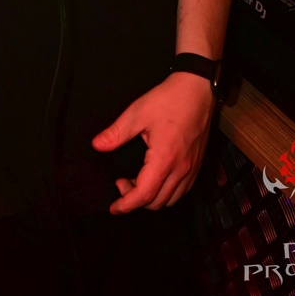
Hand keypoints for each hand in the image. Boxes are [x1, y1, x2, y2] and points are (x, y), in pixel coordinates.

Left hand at [91, 72, 215, 213]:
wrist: (197, 88)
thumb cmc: (170, 99)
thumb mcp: (137, 113)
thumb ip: (116, 132)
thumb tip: (98, 145)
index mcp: (164, 158)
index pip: (144, 194)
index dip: (126, 204)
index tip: (114, 207)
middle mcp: (181, 168)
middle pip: (157, 202)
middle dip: (135, 199)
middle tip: (122, 182)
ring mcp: (191, 168)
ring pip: (171, 199)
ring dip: (152, 198)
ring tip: (138, 181)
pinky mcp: (197, 164)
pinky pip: (183, 190)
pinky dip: (167, 192)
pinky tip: (156, 178)